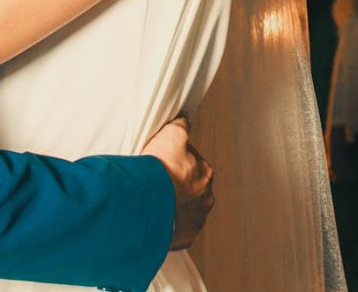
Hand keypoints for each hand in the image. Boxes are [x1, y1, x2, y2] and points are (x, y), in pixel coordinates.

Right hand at [142, 116, 213, 249]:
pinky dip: (168, 225)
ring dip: (173, 206)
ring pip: (185, 210)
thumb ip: (181, 126)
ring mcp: (196, 220)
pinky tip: (156, 217)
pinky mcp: (184, 237)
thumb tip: (185, 120)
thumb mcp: (172, 134)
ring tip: (154, 201)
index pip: (193, 163)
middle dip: (177, 185)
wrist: (151, 203)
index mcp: (206, 174)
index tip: (163, 163)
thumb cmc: (162, 169)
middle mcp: (206, 198)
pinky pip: (176, 230)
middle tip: (157, 183)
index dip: (176, 161)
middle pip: (191, 188)